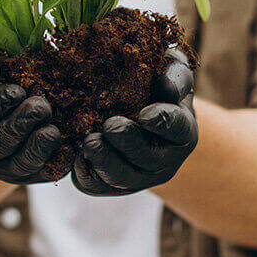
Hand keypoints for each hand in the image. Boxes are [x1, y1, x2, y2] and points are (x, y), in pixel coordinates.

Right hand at [0, 60, 64, 183]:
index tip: (17, 91)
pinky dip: (59, 161)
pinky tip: (70, 147)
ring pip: (21, 163)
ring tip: (52, 130)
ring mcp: (3, 168)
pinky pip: (46, 172)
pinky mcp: (29, 176)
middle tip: (41, 106)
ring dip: (38, 147)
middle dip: (20, 124)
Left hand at [72, 48, 197, 195]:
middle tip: (110, 125)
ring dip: (106, 162)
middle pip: (149, 160)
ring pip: (124, 179)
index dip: (163, 123)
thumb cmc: (153, 84)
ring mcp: (139, 177)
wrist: (133, 110)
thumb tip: (168, 86)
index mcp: (182, 131)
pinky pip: (97, 186)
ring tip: (89, 141)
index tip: (145, 113)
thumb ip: (173, 73)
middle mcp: (165, 160)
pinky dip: (85, 173)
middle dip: (129, 143)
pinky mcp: (110, 185)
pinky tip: (74, 156)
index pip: (178, 129)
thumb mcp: (168, 70)